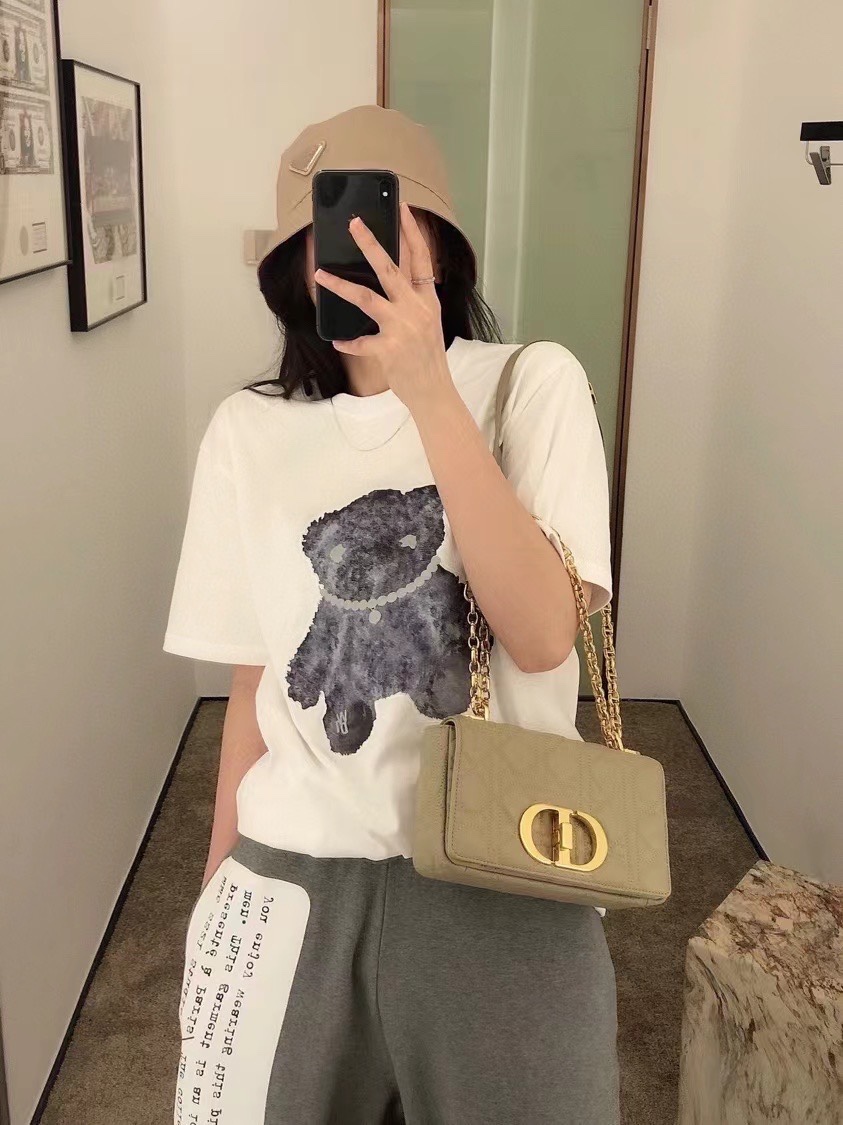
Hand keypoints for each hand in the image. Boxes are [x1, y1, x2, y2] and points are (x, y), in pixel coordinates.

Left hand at [313, 202, 455, 412]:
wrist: (435, 393)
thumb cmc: (429, 360)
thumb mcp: (428, 324)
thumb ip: (412, 303)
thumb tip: (387, 285)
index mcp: (428, 301)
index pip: (422, 258)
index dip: (412, 232)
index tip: (402, 208)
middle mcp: (416, 309)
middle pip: (389, 268)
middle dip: (370, 243)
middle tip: (354, 223)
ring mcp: (402, 327)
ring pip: (366, 297)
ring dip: (340, 285)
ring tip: (320, 273)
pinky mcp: (388, 348)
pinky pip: (359, 341)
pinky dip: (347, 341)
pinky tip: (337, 340)